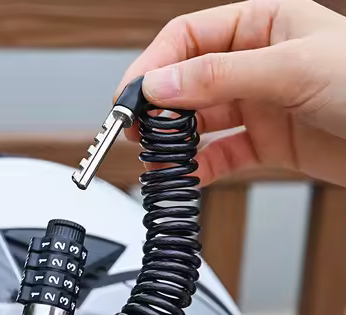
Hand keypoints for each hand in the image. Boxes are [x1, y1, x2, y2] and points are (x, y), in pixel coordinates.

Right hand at [116, 0, 345, 186]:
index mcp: (261, 27)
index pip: (188, 39)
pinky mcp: (265, 142)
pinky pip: (221, 154)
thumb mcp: (293, 68)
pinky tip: (188, 175)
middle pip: (188, 82)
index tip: (134, 96)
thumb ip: (220, 76)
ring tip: (155, 158)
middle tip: (136, 130)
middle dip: (159, 107)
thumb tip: (161, 85)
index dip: (155, 66)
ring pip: (201, 122)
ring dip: (175, 142)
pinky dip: (201, 167)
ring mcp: (258, 106)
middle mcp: (255, 65)